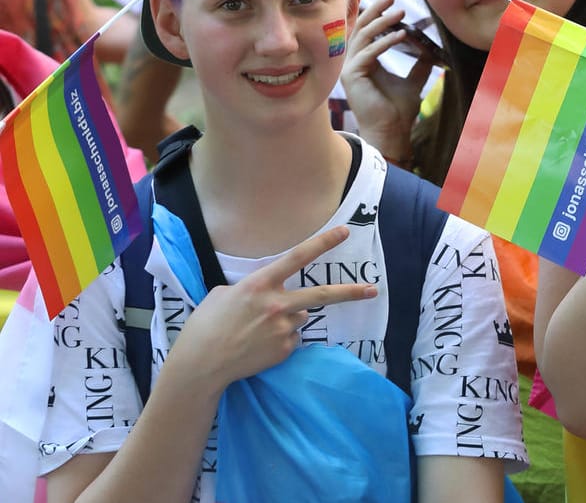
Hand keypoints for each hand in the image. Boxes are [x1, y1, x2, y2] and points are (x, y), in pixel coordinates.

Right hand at [165, 226, 376, 389]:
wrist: (200, 365)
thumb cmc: (205, 325)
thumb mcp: (223, 295)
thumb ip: (254, 289)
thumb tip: (271, 294)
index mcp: (259, 285)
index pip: (297, 258)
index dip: (323, 243)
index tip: (345, 232)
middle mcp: (277, 305)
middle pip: (322, 295)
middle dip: (351, 292)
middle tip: (373, 290)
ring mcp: (283, 329)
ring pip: (300, 317)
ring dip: (288, 319)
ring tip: (257, 330)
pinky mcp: (285, 350)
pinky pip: (292, 338)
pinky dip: (280, 339)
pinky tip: (257, 345)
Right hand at [339, 0, 433, 161]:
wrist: (392, 131)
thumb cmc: (397, 110)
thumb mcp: (413, 81)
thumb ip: (418, 64)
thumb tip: (430, 50)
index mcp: (363, 60)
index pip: (362, 30)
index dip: (362, 9)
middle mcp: (353, 62)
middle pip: (359, 28)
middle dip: (373, 10)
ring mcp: (349, 69)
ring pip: (362, 37)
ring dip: (381, 22)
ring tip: (399, 11)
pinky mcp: (352, 76)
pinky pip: (368, 53)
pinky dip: (384, 42)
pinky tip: (401, 35)